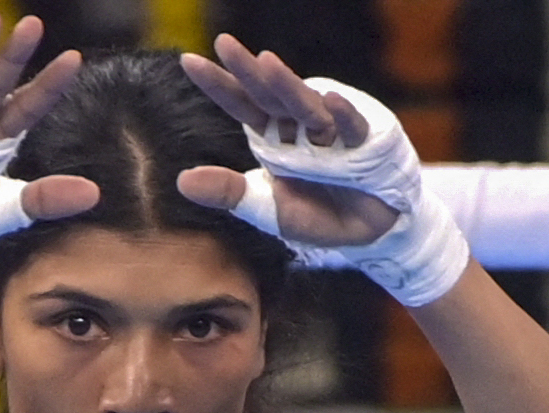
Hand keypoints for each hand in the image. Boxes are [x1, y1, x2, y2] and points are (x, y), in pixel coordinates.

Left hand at [176, 35, 400, 249]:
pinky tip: (331, 103)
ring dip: (288, 85)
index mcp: (274, 137)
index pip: (242, 105)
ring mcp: (331, 132)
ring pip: (306, 105)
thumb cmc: (316, 215)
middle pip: (270, 95)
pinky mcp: (363, 143)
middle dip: (248, 70)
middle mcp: (300, 127)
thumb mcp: (266, 209)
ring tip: (266, 62)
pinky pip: (351, 127)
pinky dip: (343, 116)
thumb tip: (181, 182)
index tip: (188, 61)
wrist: (367, 233)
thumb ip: (228, 193)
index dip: (218, 85)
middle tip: (223, 44)